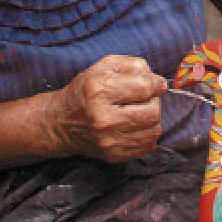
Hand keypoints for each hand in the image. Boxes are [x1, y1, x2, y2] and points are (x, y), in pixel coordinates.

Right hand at [47, 55, 167, 162]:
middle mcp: (102, 118)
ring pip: (154, 131)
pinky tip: (134, 126)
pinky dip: (147, 134)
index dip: (155, 84)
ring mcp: (108, 140)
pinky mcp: (113, 155)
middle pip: (152, 112)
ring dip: (152, 119)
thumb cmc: (85, 91)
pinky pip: (147, 146)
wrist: (61, 123)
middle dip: (154, 102)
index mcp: (98, 91)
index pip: (144, 87)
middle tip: (144, 99)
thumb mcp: (103, 67)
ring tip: (138, 112)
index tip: (155, 84)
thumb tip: (160, 82)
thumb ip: (133, 66)